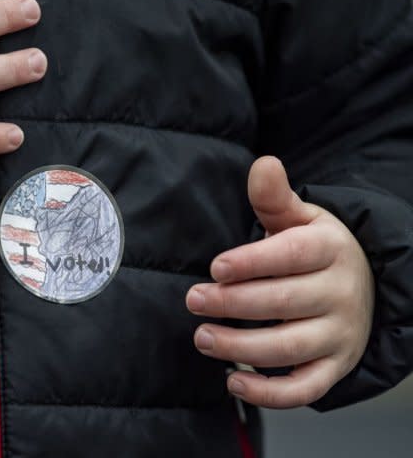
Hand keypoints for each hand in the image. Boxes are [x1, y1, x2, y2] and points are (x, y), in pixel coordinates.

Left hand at [186, 156, 374, 407]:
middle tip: (193, 299)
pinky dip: (270, 394)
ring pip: (290, 348)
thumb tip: (263, 164)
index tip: (216, 267)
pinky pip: (305, 389)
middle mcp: (339, 295)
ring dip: (241, 348)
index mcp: (330, 251)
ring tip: (203, 338)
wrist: (365, 287)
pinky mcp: (334, 368)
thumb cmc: (316, 250)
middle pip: (284, 302)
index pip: (292, 256)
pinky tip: (234, 382)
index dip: (254, 262)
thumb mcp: (300, 219)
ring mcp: (339, 336)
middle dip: (233, 304)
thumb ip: (274, 197)